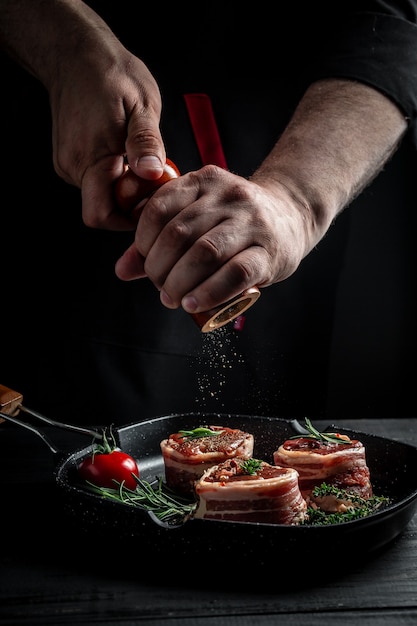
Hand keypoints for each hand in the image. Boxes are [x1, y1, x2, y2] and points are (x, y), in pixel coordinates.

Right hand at [48, 41, 165, 230]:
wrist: (76, 55)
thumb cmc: (111, 74)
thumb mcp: (142, 105)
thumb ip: (146, 142)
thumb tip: (151, 173)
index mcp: (91, 159)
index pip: (102, 216)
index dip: (128, 220)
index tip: (151, 202)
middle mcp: (74, 167)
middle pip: (105, 208)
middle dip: (132, 202)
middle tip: (154, 176)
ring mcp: (69, 164)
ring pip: (102, 194)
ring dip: (125, 186)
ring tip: (141, 159)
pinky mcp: (71, 159)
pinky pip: (96, 180)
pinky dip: (114, 174)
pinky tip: (126, 153)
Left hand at [114, 164, 310, 312]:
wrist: (291, 217)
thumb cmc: (233, 222)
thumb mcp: (196, 218)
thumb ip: (158, 240)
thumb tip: (122, 270)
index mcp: (203, 181)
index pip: (159, 209)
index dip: (143, 241)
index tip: (146, 263)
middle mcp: (228, 196)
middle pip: (179, 234)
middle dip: (159, 268)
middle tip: (160, 287)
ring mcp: (251, 223)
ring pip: (205, 253)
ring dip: (180, 283)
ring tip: (173, 299)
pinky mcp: (269, 252)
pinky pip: (236, 273)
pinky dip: (210, 292)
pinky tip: (194, 304)